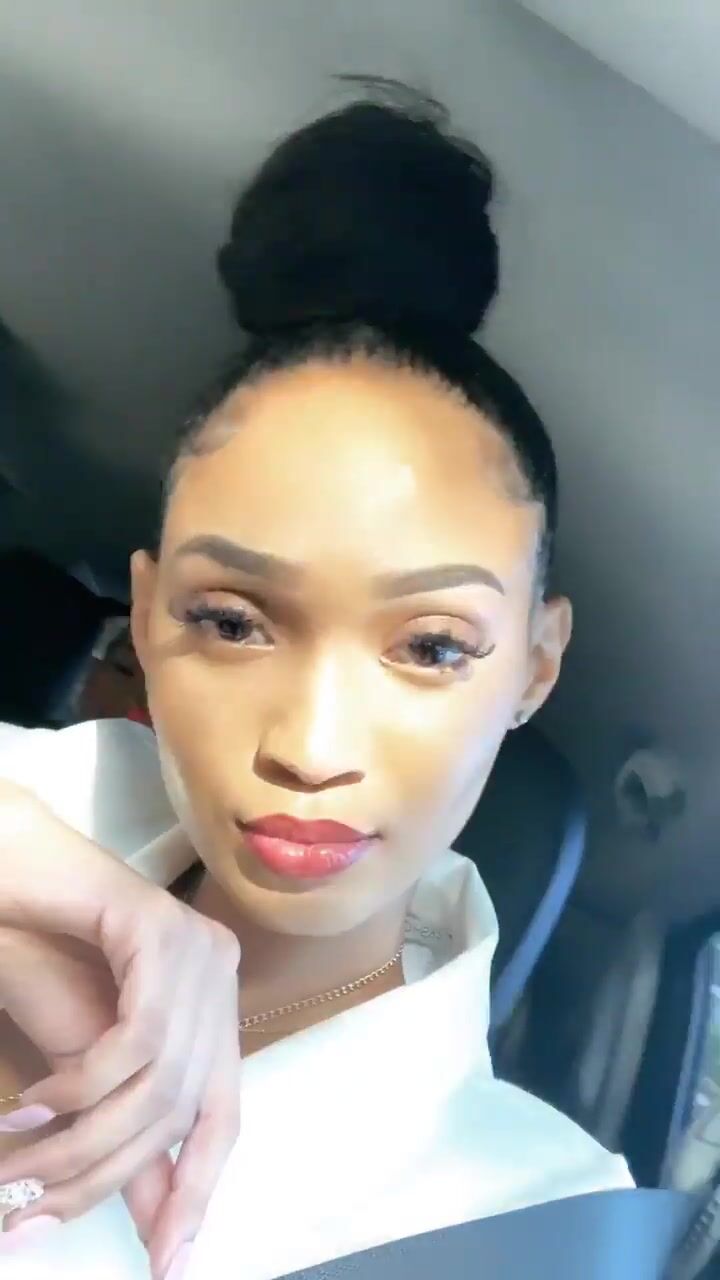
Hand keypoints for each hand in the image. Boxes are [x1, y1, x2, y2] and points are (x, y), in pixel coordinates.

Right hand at [0, 785, 240, 1279]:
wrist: (16, 876)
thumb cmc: (48, 959)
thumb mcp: (90, 1063)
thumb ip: (127, 1129)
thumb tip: (154, 1225)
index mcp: (215, 1007)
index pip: (224, 1118)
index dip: (196, 1194)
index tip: (166, 1267)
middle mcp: (221, 974)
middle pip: (188, 1109)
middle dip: (115, 1179)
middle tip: (38, 1222)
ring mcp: (198, 946)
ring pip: (160, 1083)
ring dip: (81, 1139)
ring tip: (18, 1165)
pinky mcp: (162, 926)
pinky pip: (136, 1037)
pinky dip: (80, 1084)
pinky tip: (31, 1102)